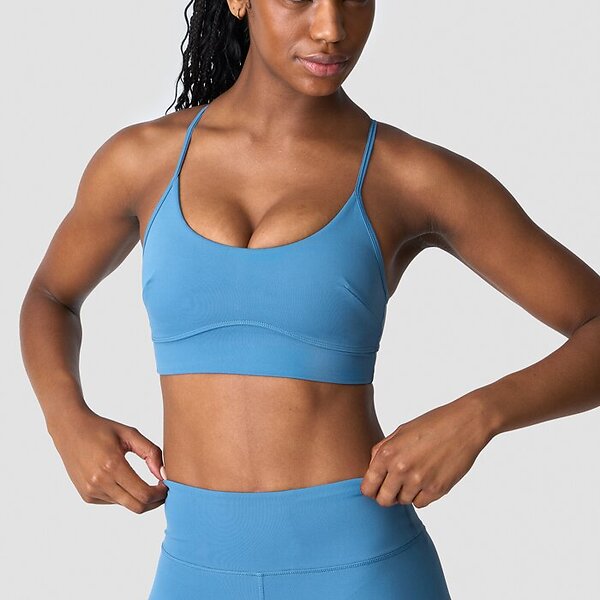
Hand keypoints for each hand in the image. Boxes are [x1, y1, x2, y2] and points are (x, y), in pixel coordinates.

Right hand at [49, 408, 167, 513]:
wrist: (70, 429)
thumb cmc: (103, 429)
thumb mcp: (130, 434)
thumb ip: (151, 452)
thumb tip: (163, 475)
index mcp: (112, 465)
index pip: (144, 493)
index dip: (161, 493)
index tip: (168, 485)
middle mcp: (100, 482)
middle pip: (137, 506)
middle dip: (155, 501)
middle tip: (163, 490)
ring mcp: (91, 491)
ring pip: (126, 505)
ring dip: (140, 498)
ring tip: (148, 484)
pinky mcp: (87, 496)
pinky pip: (114, 502)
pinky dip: (125, 496)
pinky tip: (126, 481)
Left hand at [361, 397, 490, 507]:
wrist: (464, 424)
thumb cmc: (432, 424)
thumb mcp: (400, 431)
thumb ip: (383, 450)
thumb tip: (372, 469)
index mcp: (387, 453)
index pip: (368, 487)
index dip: (370, 490)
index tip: (375, 488)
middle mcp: (400, 469)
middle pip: (383, 500)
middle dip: (386, 496)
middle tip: (393, 487)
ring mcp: (419, 481)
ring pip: (403, 501)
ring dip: (405, 493)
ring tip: (415, 474)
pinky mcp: (437, 489)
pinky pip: (420, 503)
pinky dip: (421, 495)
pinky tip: (427, 479)